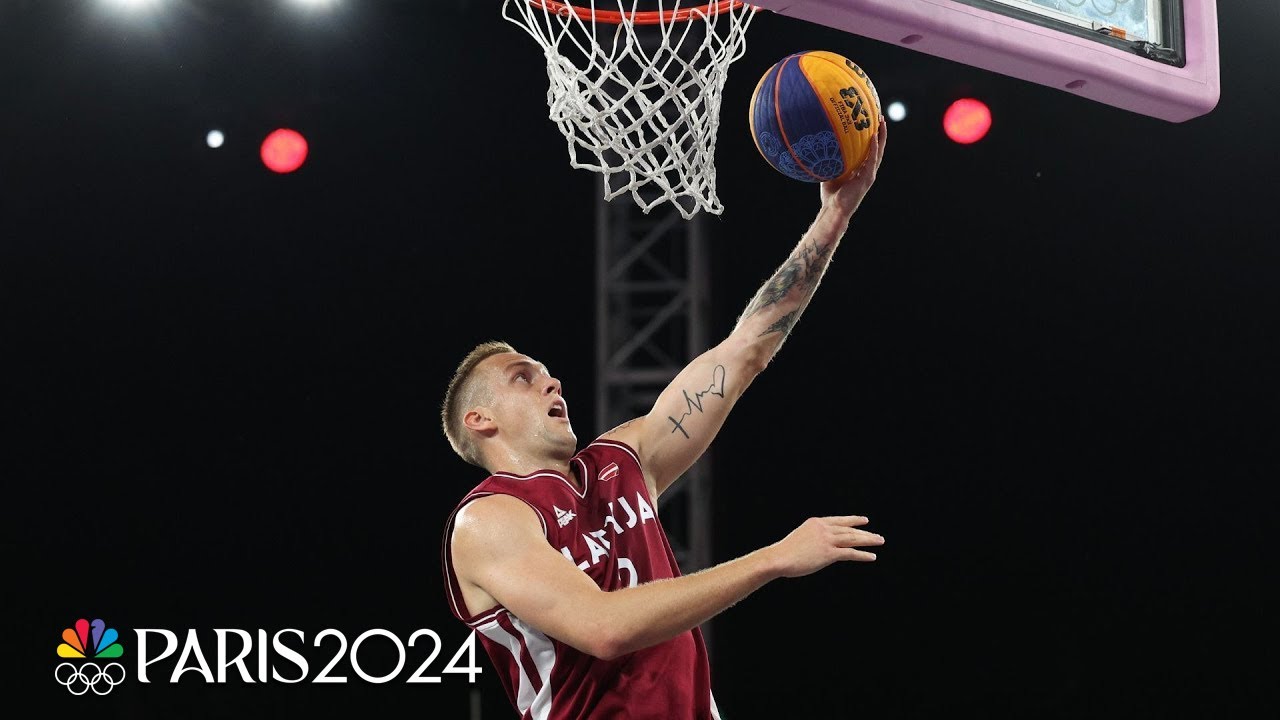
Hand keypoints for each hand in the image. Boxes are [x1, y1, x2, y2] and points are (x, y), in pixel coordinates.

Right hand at [767, 515, 883, 577]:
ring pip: (853, 539)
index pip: (839, 521)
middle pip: (849, 529)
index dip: (853, 521)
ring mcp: (827, 540)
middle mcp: (823, 528)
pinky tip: (872, 556)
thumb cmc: (785, 552)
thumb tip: (819, 546)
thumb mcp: (800, 539)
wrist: (779, 558)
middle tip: (878, 536)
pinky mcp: (829, 553)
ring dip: (868, 540)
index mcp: (816, 522)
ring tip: (880, 542)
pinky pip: (850, 553)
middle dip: (865, 533)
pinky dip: (863, 555)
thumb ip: (812, 539)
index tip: (864, 521)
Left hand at [820, 118, 887, 216]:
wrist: (834, 209)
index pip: (869, 151)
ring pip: (879, 152)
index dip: (872, 138)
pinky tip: (873, 137)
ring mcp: (869, 175)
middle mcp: (867, 171)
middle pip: (878, 148)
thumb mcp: (830, 173)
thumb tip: (819, 146)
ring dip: (881, 137)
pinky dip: (873, 148)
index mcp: (861, 170)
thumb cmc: (830, 194)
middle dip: (880, 133)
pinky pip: (872, 160)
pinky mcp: (867, 179)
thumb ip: (830, 161)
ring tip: (882, 122)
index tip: (872, 123)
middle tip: (880, 117)